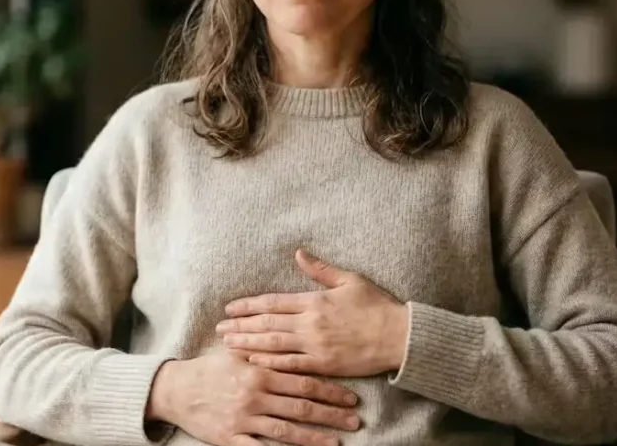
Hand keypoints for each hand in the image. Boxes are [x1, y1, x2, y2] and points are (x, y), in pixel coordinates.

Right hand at [146, 350, 360, 445]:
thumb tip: (295, 343)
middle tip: (354, 420)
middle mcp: (254, 396)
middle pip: (301, 407)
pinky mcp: (231, 439)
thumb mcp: (237, 354)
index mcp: (259, 372)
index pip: (303, 382)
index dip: (330, 390)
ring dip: (315, 438)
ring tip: (337, 441)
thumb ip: (265, 351)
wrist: (175, 390)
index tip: (350, 398)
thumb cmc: (210, 370)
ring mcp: (243, 419)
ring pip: (286, 431)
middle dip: (331, 414)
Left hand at [217, 249, 408, 377]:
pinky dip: (269, 362)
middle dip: (240, 326)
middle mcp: (310, 323)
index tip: (229, 309)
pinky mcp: (323, 364)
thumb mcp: (350, 280)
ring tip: (227, 344)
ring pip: (273, 344)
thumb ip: (321, 269)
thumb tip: (299, 253)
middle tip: (218, 329)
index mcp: (314, 301)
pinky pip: (290, 365)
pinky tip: (253, 360)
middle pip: (266, 324)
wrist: (398, 336)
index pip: (272, 302)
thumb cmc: (376, 306)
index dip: (248, 306)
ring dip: (247, 343)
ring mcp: (315, 346)